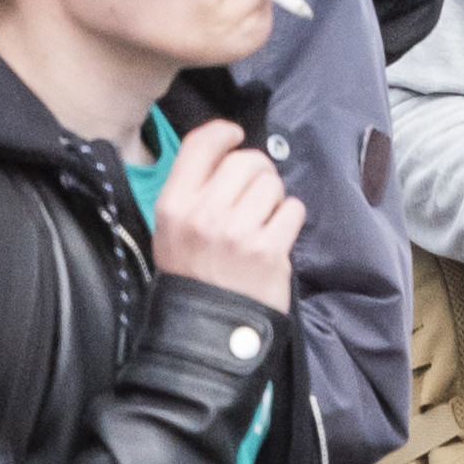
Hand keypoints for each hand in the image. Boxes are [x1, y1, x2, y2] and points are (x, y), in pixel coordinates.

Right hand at [152, 117, 303, 309]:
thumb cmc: (190, 274)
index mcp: (174, 204)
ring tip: (262, 218)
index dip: (223, 132)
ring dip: (273, 196)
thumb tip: (225, 147)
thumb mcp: (170, 228)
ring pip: (272, 184)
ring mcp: (239, 233)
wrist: (206, 330)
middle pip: (245, 161)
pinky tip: (275, 234)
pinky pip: (293, 209)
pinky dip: (289, 217)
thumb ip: (190, 188)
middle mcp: (205, 214)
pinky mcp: (269, 252)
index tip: (236, 136)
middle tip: (255, 190)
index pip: (201, 144)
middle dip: (257, 170)